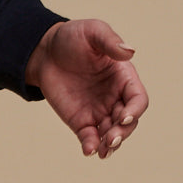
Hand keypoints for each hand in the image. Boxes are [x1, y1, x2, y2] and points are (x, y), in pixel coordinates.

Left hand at [25, 19, 147, 157]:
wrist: (44, 50)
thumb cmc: (72, 37)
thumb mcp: (92, 32)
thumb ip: (109, 41)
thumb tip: (130, 51)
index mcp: (123, 78)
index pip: (138, 99)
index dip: (135, 110)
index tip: (124, 116)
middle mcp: (115, 98)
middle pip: (128, 121)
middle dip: (122, 132)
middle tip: (110, 138)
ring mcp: (99, 111)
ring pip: (111, 134)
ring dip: (110, 144)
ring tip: (102, 150)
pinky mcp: (81, 121)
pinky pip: (90, 138)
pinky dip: (90, 146)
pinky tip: (87, 150)